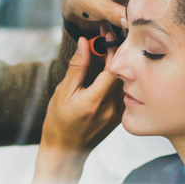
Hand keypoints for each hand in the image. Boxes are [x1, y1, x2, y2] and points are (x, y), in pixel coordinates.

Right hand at [26, 32, 123, 183]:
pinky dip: (118, 76)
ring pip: (125, 80)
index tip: (105, 33)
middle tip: (107, 35)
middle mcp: (111, 107)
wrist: (66, 150)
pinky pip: (123, 90)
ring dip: (118, 62)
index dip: (112, 46)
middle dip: (116, 50)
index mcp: (95, 101)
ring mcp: (118, 112)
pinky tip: (110, 67)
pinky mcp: (120, 115)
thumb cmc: (59, 122)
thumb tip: (85, 43)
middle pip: (123, 71)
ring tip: (108, 46)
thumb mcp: (63, 92)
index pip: (114, 67)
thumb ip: (78, 67)